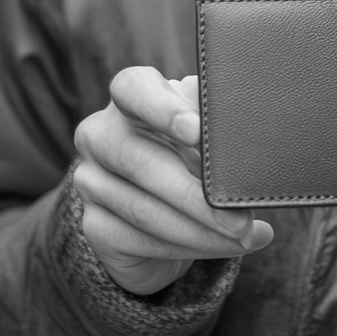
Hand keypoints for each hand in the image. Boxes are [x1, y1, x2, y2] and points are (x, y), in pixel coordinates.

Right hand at [73, 66, 272, 295]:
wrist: (164, 206)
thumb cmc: (190, 151)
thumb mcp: (202, 128)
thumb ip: (214, 120)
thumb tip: (245, 126)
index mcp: (129, 96)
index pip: (133, 89)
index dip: (163, 108)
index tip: (196, 131)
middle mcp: (100, 134)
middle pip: (142, 162)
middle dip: (196, 195)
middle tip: (240, 216)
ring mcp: (91, 181)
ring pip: (144, 210)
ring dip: (201, 229)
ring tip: (245, 236)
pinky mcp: (95, 225)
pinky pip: (141, 240)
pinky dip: (189, 247)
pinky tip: (225, 247)